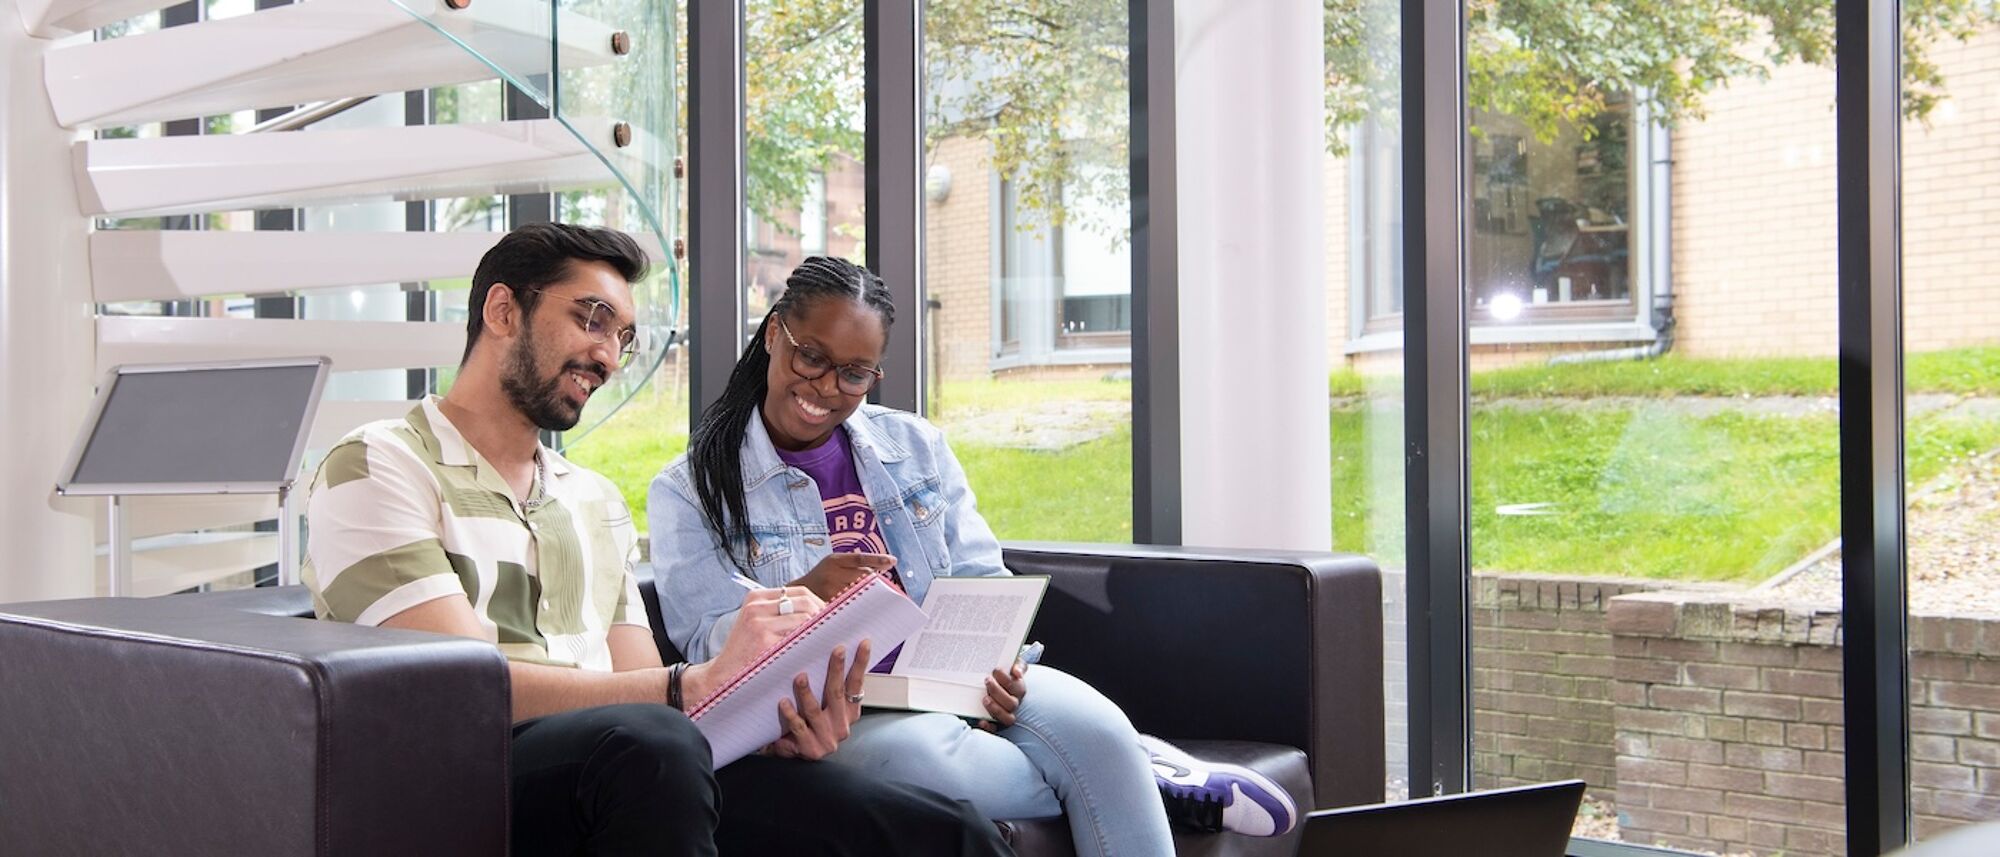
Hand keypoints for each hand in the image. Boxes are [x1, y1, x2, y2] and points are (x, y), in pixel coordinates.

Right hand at [689, 587, 823, 704]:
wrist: (721, 677)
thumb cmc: (745, 652)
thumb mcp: (756, 623)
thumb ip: (781, 613)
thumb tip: (821, 610)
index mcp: (756, 597)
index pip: (801, 592)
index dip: (819, 604)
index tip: (828, 619)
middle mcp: (756, 606)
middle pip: (806, 602)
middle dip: (824, 616)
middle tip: (833, 632)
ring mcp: (759, 623)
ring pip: (806, 619)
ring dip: (820, 631)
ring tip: (826, 642)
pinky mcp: (764, 641)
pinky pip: (799, 638)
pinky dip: (810, 644)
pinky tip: (815, 653)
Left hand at [770, 639, 873, 759]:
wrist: (796, 751)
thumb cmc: (811, 723)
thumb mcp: (826, 705)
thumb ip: (830, 684)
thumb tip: (832, 651)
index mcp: (849, 713)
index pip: (856, 684)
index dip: (860, 663)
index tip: (864, 644)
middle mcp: (841, 726)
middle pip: (837, 693)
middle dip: (837, 669)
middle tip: (837, 651)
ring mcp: (826, 739)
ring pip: (814, 710)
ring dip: (806, 692)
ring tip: (800, 677)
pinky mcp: (810, 748)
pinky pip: (798, 726)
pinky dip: (790, 713)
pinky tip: (783, 702)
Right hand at [791, 552, 896, 601]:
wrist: (800, 591)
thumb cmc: (823, 576)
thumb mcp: (835, 564)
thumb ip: (855, 564)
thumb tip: (886, 565)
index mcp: (834, 561)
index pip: (860, 558)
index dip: (877, 559)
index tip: (893, 561)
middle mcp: (832, 573)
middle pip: (862, 576)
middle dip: (875, 581)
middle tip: (886, 587)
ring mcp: (830, 590)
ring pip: (859, 591)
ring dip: (870, 594)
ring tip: (877, 598)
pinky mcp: (829, 604)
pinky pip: (850, 604)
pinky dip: (859, 605)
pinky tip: (865, 608)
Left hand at [979, 659, 1028, 728]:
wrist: (990, 681)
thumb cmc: (1001, 672)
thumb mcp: (1011, 663)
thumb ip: (1017, 664)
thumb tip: (1017, 672)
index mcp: (1018, 689)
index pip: (1017, 686)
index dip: (1007, 679)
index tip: (995, 669)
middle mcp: (1014, 703)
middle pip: (1012, 703)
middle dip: (998, 691)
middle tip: (987, 680)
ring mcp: (1006, 714)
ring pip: (1008, 718)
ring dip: (996, 709)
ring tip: (985, 699)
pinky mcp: (996, 723)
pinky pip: (995, 729)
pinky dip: (989, 727)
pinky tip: (982, 721)